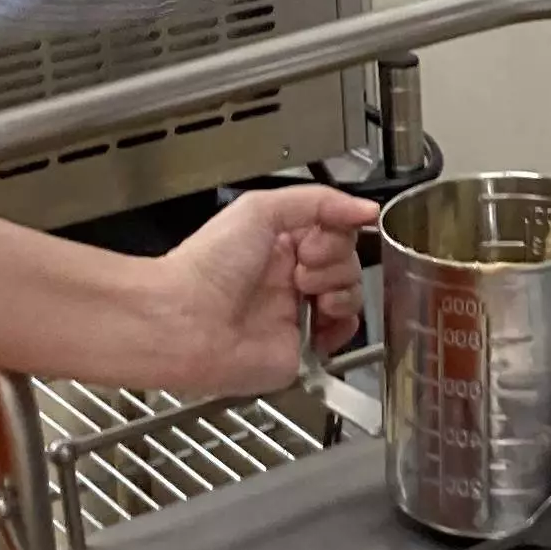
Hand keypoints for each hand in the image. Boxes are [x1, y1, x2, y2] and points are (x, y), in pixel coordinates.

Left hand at [150, 184, 381, 394]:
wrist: (185, 320)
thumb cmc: (207, 265)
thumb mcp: (261, 209)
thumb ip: (318, 202)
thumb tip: (365, 209)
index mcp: (280, 243)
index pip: (335, 231)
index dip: (335, 234)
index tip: (312, 241)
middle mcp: (290, 277)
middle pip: (348, 262)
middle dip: (334, 261)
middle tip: (303, 268)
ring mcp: (297, 312)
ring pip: (351, 295)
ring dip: (341, 289)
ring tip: (308, 292)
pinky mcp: (301, 347)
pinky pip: (342, 335)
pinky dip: (343, 324)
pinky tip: (322, 316)